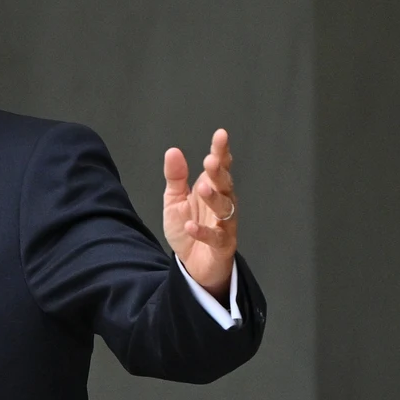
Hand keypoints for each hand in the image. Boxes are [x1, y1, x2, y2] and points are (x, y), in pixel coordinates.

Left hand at [162, 128, 238, 299]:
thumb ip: (176, 178)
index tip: (220, 135)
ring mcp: (224, 225)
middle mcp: (222, 205)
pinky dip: (204, 232)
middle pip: (226, 185)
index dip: (221, 151)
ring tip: (202, 188)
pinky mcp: (222, 246)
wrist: (192, 264)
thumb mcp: (175, 200)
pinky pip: (216, 238)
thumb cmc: (188, 228)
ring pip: (226, 209)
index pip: (220, 167)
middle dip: (220, 173)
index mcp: (212, 190)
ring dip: (214, 199)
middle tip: (212, 161)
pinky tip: (191, 226)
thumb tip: (173, 151)